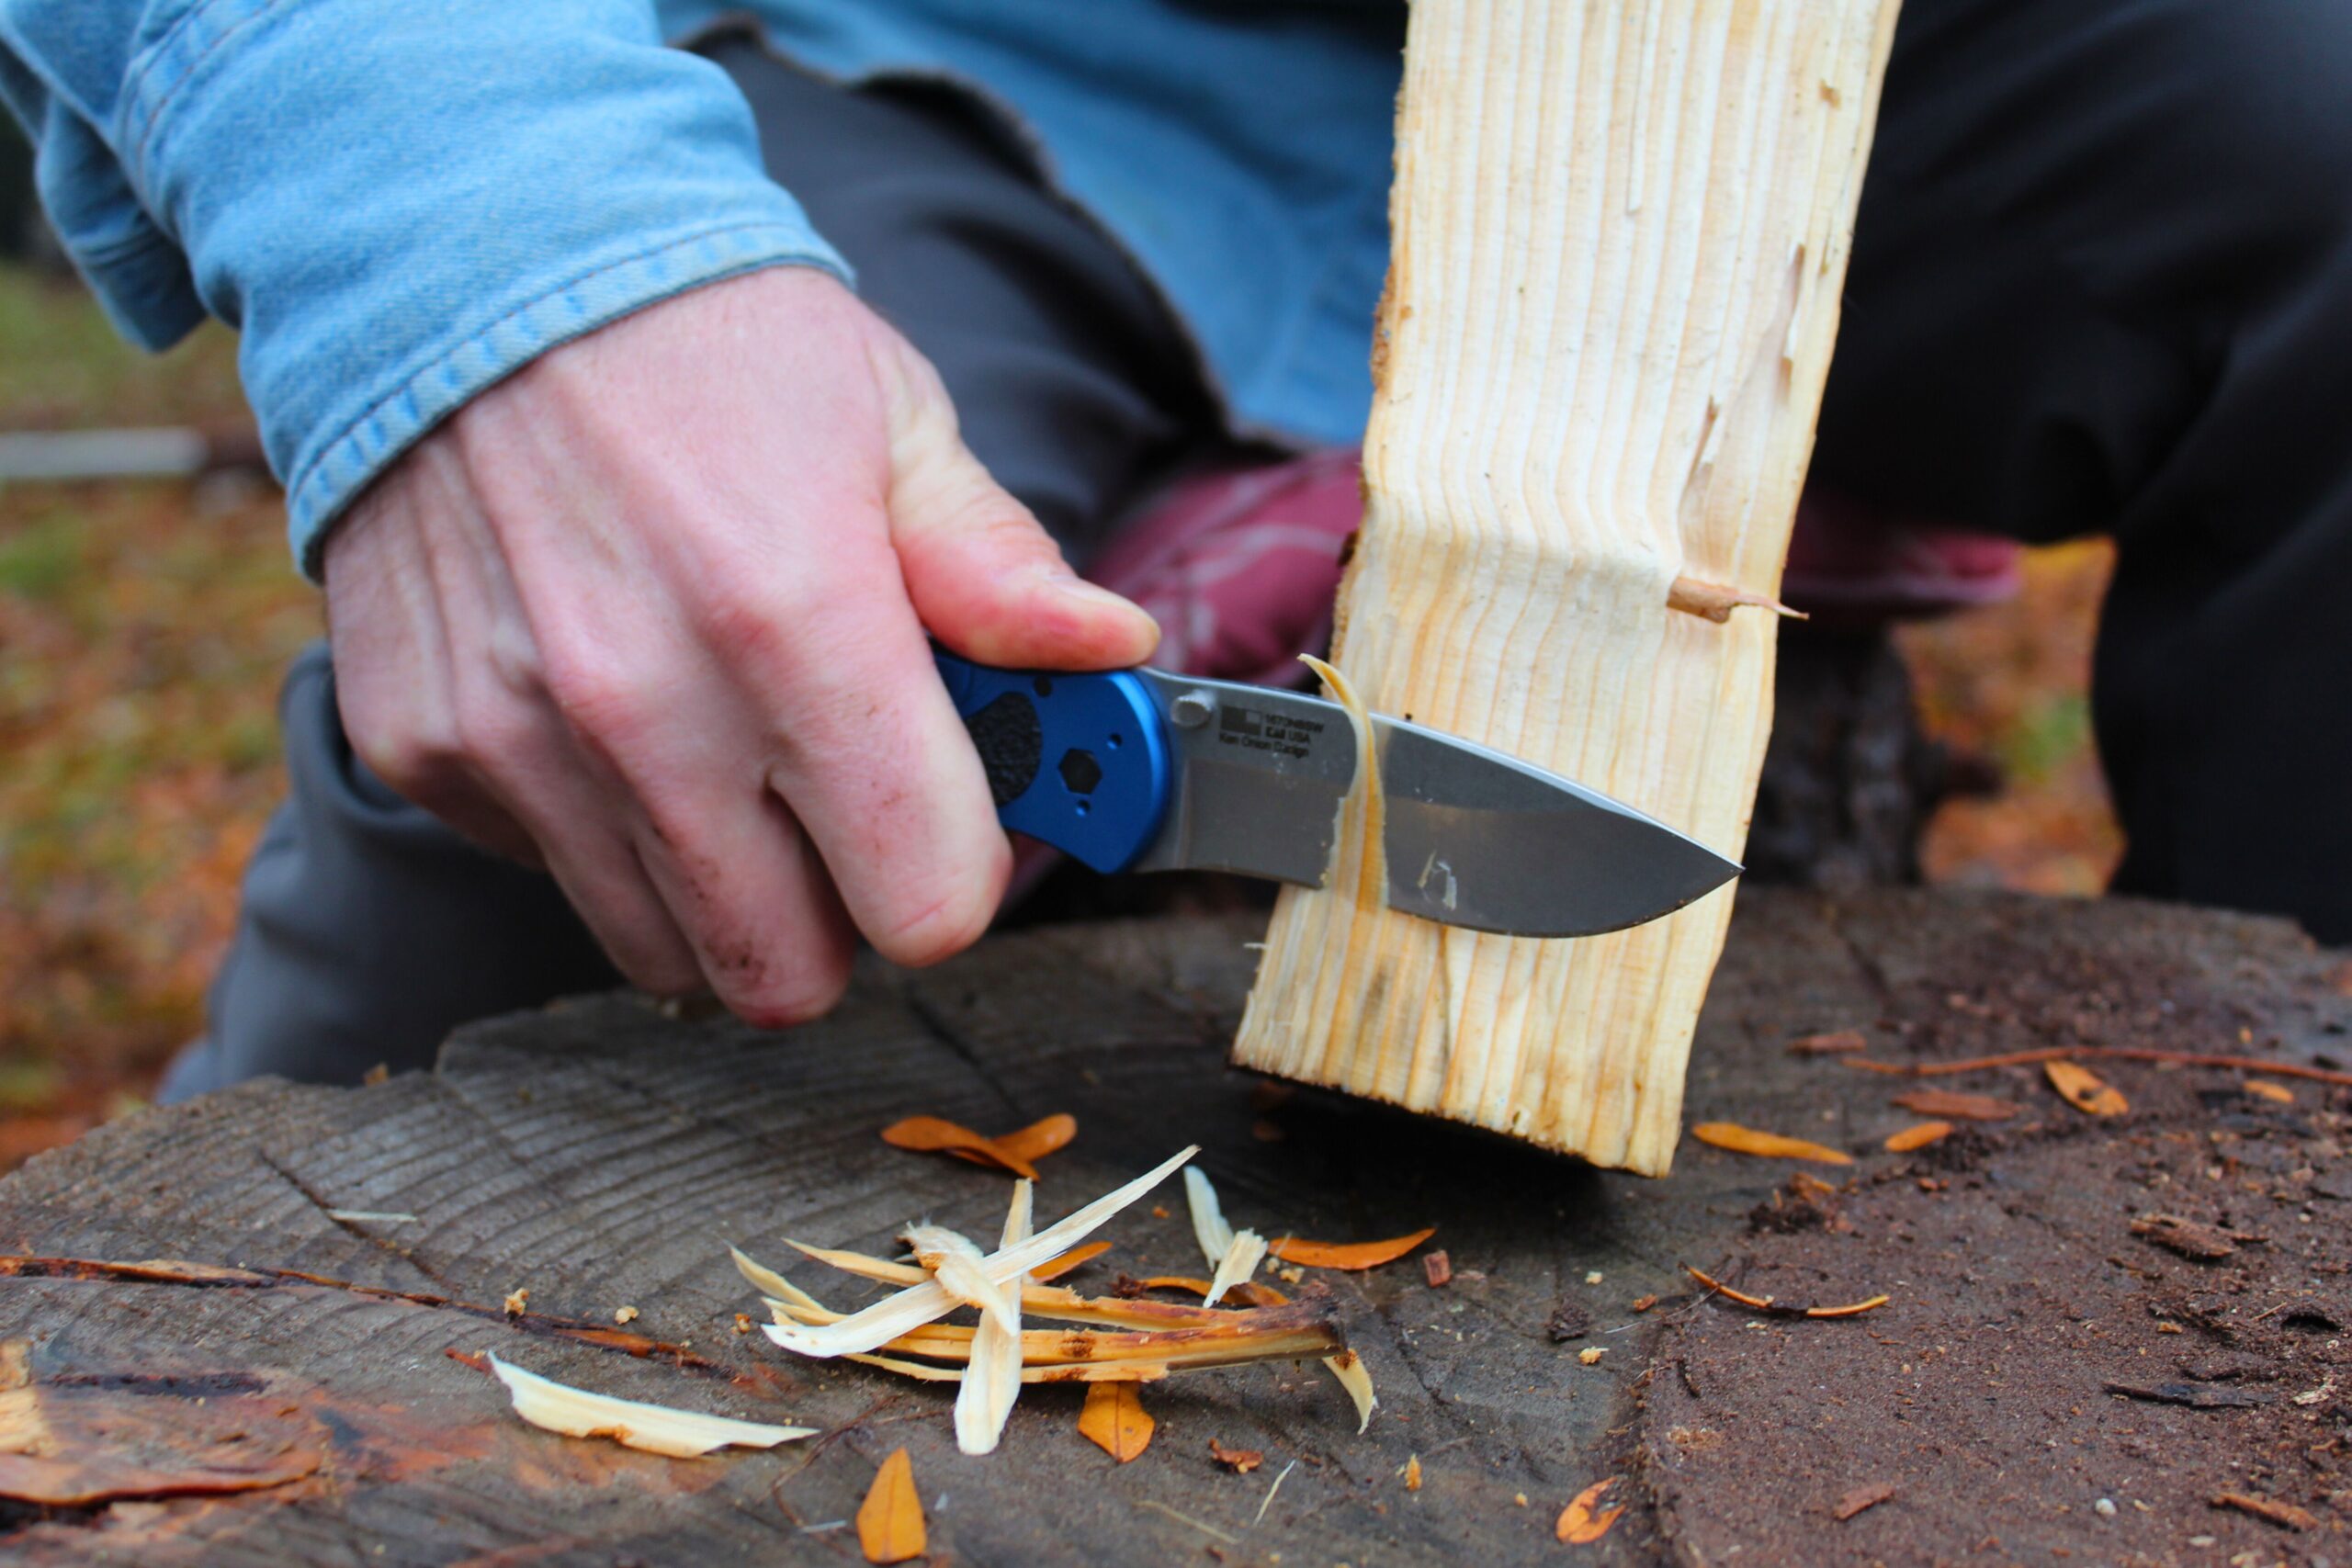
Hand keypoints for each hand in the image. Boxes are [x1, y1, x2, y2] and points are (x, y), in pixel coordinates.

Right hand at [324, 268, 1158, 1022]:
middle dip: (839, 911)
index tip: (951, 817)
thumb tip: (1109, 652)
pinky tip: (613, 709)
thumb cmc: (711, 342)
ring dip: (720, 891)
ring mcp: (520, 740)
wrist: (472, 256)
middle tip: (842, 808)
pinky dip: (600, 829)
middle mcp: (650, 710)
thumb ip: (997, 569)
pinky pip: (552, 871)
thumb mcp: (892, 424)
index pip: (923, 905)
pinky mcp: (424, 747)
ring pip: (664, 954)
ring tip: (730, 755)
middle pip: (787, 973)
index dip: (956, 872)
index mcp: (803, 626)